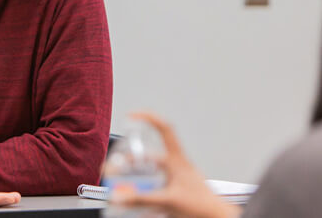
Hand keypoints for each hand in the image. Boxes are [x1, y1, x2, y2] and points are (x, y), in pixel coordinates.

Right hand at [111, 112, 240, 217]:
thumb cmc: (203, 206)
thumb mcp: (167, 199)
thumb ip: (141, 198)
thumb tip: (119, 195)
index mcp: (177, 159)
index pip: (163, 129)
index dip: (148, 118)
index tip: (132, 116)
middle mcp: (176, 165)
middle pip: (150, 153)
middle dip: (131, 157)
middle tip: (117, 164)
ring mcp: (176, 177)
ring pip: (151, 170)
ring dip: (137, 175)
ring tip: (124, 183)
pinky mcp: (175, 189)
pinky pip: (154, 185)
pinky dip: (144, 190)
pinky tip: (138, 201)